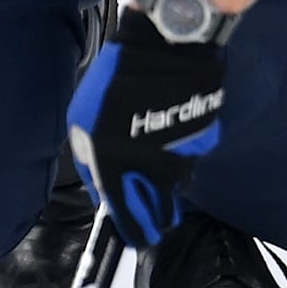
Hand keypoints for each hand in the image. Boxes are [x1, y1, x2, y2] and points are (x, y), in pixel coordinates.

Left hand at [65, 11, 224, 246]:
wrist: (165, 48)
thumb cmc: (115, 82)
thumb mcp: (83, 124)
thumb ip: (90, 164)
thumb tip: (101, 195)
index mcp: (116, 167)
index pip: (129, 221)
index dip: (134, 235)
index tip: (137, 239)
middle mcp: (152, 171)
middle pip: (161, 217)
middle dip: (155, 221)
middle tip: (150, 214)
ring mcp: (181, 157)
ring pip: (176, 188)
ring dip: (166, 182)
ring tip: (155, 155)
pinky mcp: (203, 142)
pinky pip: (190, 159)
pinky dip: (180, 153)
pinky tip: (171, 128)